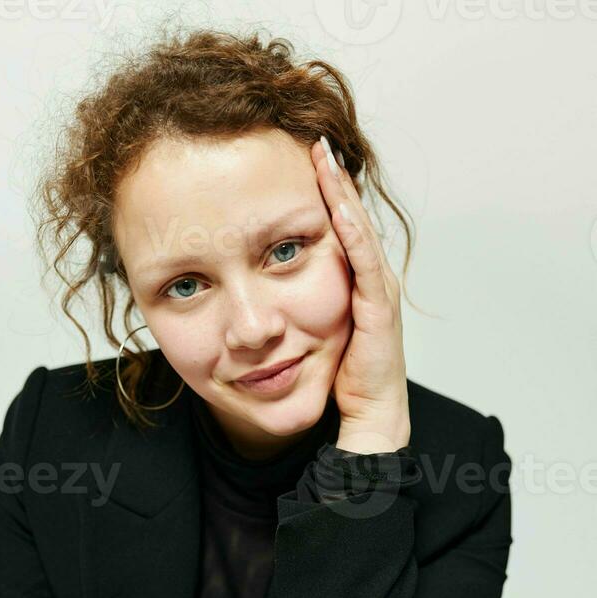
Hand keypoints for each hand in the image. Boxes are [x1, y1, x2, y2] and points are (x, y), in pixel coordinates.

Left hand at [312, 136, 409, 446]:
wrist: (367, 417)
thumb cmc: (342, 380)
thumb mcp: (314, 334)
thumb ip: (297, 308)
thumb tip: (260, 295)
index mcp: (353, 284)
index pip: (339, 227)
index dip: (323, 192)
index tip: (301, 159)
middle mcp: (369, 281)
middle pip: (351, 218)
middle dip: (333, 180)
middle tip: (314, 141)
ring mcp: (376, 292)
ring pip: (357, 230)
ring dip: (340, 193)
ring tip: (323, 157)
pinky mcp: (377, 309)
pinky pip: (361, 260)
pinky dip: (349, 229)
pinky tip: (335, 204)